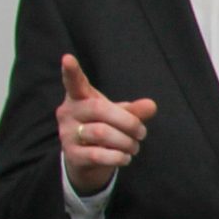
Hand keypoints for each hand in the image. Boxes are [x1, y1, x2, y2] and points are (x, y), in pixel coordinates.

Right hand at [56, 54, 155, 196]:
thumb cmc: (103, 128)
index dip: (71, 71)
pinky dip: (118, 157)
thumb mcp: (118, 116)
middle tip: (142, 133)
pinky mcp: (72, 155)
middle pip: (100, 109)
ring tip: (134, 146)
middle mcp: (68, 112)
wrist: (86, 160)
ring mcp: (67, 134)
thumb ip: (133, 110)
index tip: (67, 58)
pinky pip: (98, 155)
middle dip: (128, 122)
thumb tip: (151, 105)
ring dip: (126, 142)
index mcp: (79, 97)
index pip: (74, 82)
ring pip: (102, 133)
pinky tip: (125, 157)